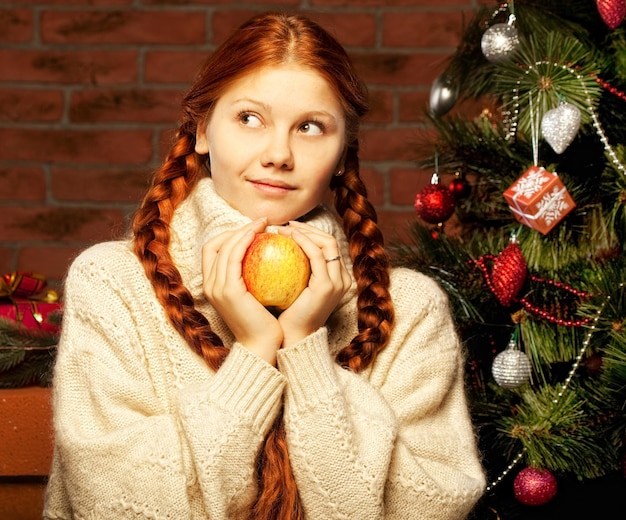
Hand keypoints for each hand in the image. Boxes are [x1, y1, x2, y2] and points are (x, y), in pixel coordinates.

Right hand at [202, 218, 282, 364]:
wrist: (262, 347)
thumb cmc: (265, 323)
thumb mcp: (255, 297)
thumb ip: (253, 279)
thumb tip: (267, 257)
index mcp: (212, 286)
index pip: (212, 251)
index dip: (229, 236)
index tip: (253, 231)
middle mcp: (210, 285)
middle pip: (214, 244)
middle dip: (236, 229)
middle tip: (260, 223)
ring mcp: (217, 287)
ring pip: (224, 247)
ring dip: (243, 230)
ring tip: (264, 224)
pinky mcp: (228, 290)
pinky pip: (234, 256)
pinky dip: (245, 241)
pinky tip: (261, 235)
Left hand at [275, 221, 351, 346]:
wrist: (291, 338)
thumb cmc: (286, 316)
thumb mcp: (292, 289)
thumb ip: (293, 272)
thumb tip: (275, 250)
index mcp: (337, 279)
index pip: (327, 247)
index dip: (309, 234)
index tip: (287, 230)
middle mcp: (342, 279)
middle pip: (330, 241)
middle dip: (308, 228)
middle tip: (284, 225)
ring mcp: (337, 282)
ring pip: (327, 243)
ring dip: (305, 231)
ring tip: (283, 229)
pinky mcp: (327, 286)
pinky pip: (316, 255)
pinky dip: (304, 241)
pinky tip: (288, 236)